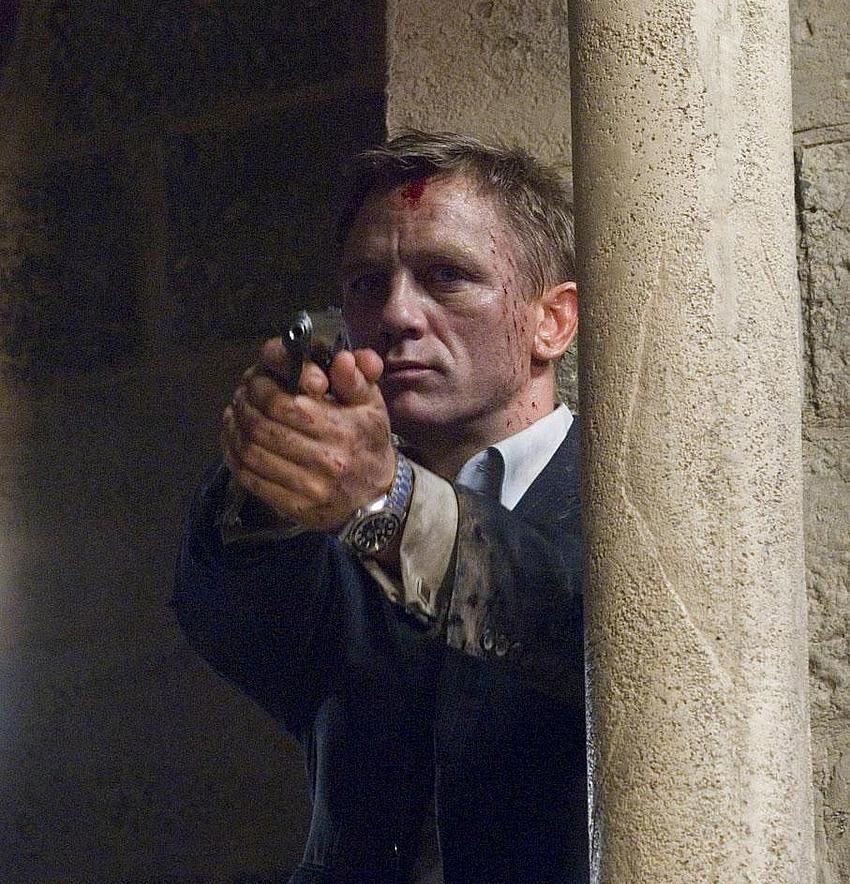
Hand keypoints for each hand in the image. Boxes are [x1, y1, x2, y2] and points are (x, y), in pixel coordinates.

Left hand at [222, 338, 395, 532]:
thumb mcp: (372, 406)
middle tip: (241, 396)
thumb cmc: (368, 443)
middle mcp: (325, 461)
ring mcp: (309, 488)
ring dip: (235, 431)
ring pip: (252, 454)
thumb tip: (341, 358)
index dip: (261, 388)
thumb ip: (355, 379)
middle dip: (244, 406)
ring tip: (234, 415)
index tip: (256, 380)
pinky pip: (252, 480)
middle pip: (262, 428)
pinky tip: (234, 442)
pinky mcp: (295, 508)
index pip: (283, 404)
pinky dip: (235, 458)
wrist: (378, 496)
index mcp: (342, 430)